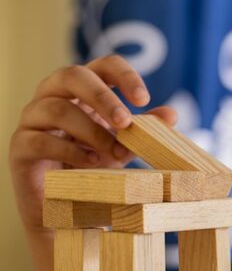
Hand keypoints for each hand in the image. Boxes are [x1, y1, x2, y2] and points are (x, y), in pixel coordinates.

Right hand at [9, 54, 176, 230]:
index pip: (102, 66)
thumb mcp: (124, 146)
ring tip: (116, 154)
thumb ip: (143, 130)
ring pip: (56, 108)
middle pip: (72, 75)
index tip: (143, 100)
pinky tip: (92, 163)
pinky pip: (40, 140)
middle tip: (126, 122)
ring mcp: (33, 119)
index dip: (124, 75)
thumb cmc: (93, 165)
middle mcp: (53, 96)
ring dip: (92, 131)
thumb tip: (171, 114)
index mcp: (83, 90)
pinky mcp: (21, 146)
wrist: (64, 204)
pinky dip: (70, 152)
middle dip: (102, 98)